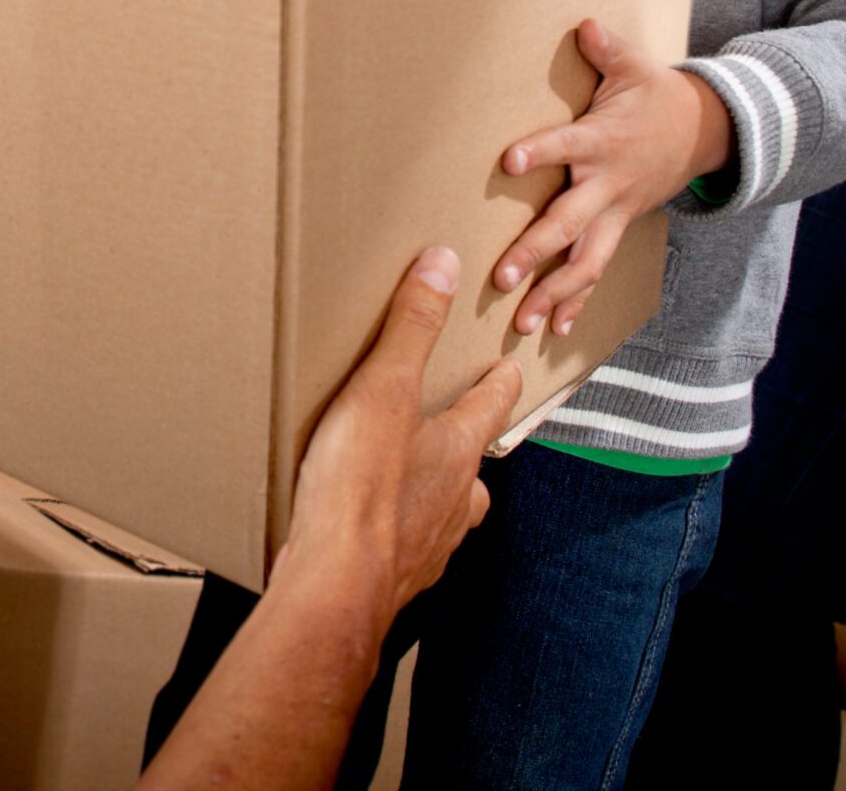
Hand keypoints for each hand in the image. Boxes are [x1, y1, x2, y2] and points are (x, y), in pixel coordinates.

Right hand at [284, 248, 522, 619]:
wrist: (335, 581)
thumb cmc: (359, 487)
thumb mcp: (382, 388)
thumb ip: (412, 327)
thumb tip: (444, 265)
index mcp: (457, 450)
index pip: (491, 407)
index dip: (499, 384)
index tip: (510, 370)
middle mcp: (455, 499)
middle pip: (475, 469)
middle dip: (468, 449)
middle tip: (454, 431)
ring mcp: (429, 543)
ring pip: (448, 513)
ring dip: (437, 494)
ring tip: (407, 479)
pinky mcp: (396, 574)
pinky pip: (406, 546)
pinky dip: (396, 531)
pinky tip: (368, 526)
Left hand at [494, 19, 728, 336]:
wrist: (704, 133)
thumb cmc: (656, 96)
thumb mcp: (636, 66)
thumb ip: (606, 50)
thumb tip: (585, 24)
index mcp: (602, 140)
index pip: (566, 144)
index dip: (540, 151)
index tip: (508, 161)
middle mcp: (607, 185)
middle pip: (570, 224)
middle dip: (536, 252)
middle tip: (503, 276)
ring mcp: (616, 214)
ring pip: (585, 262)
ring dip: (554, 294)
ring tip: (522, 322)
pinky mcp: (619, 230)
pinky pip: (597, 273)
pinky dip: (577, 303)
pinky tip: (553, 331)